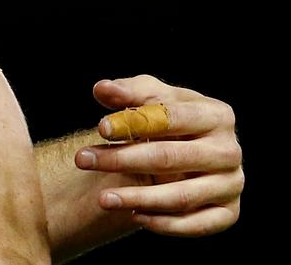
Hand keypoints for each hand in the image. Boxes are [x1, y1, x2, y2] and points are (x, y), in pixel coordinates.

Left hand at [75, 75, 242, 235]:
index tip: (101, 128)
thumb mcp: (151, 98)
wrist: (190, 153)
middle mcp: (230, 150)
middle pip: (170, 158)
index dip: (134, 122)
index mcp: (217, 115)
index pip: (172, 117)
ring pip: (182, 196)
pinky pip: (197, 224)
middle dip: (123, 160)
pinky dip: (164, 224)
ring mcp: (232, 183)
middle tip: (83, 160)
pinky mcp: (229, 213)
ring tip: (103, 198)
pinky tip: (133, 216)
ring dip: (138, 198)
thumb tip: (103, 89)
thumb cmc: (167, 121)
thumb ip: (127, 91)